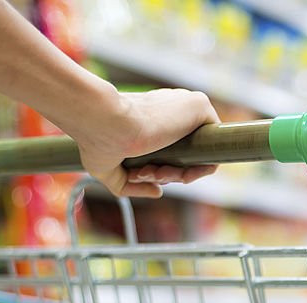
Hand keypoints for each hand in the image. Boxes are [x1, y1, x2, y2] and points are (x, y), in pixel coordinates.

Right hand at [67, 88, 220, 197]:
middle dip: (163, 174)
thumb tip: (158, 192)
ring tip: (147, 172)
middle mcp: (172, 110)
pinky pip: (211, 153)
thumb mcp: (107, 169)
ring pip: (195, 157)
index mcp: (153, 117)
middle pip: (183, 157)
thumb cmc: (95, 139)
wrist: (101, 120)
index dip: (157, 171)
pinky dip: (194, 171)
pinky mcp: (200, 107)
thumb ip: (132, 184)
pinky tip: (170, 171)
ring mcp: (186, 108)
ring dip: (173, 175)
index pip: (170, 150)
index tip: (137, 175)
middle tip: (140, 174)